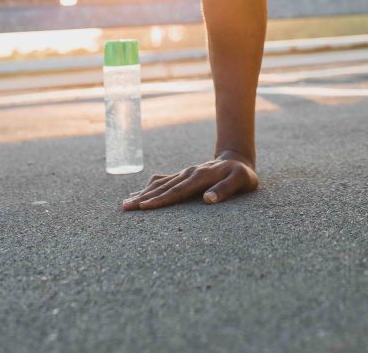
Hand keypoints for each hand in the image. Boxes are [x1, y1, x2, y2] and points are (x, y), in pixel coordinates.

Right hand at [122, 152, 258, 210]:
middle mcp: (189, 173)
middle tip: (126, 207)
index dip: (161, 199)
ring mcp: (185, 173)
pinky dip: (150, 187)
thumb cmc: (242, 174)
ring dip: (143, 193)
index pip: (178, 191)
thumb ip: (226, 189)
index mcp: (200, 176)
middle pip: (163, 187)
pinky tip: (139, 193)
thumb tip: (208, 200)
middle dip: (144, 197)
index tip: (145, 206)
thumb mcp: (242, 181)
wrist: (238, 160)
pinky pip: (163, 181)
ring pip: (160, 184)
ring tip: (125, 202)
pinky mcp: (183, 176)